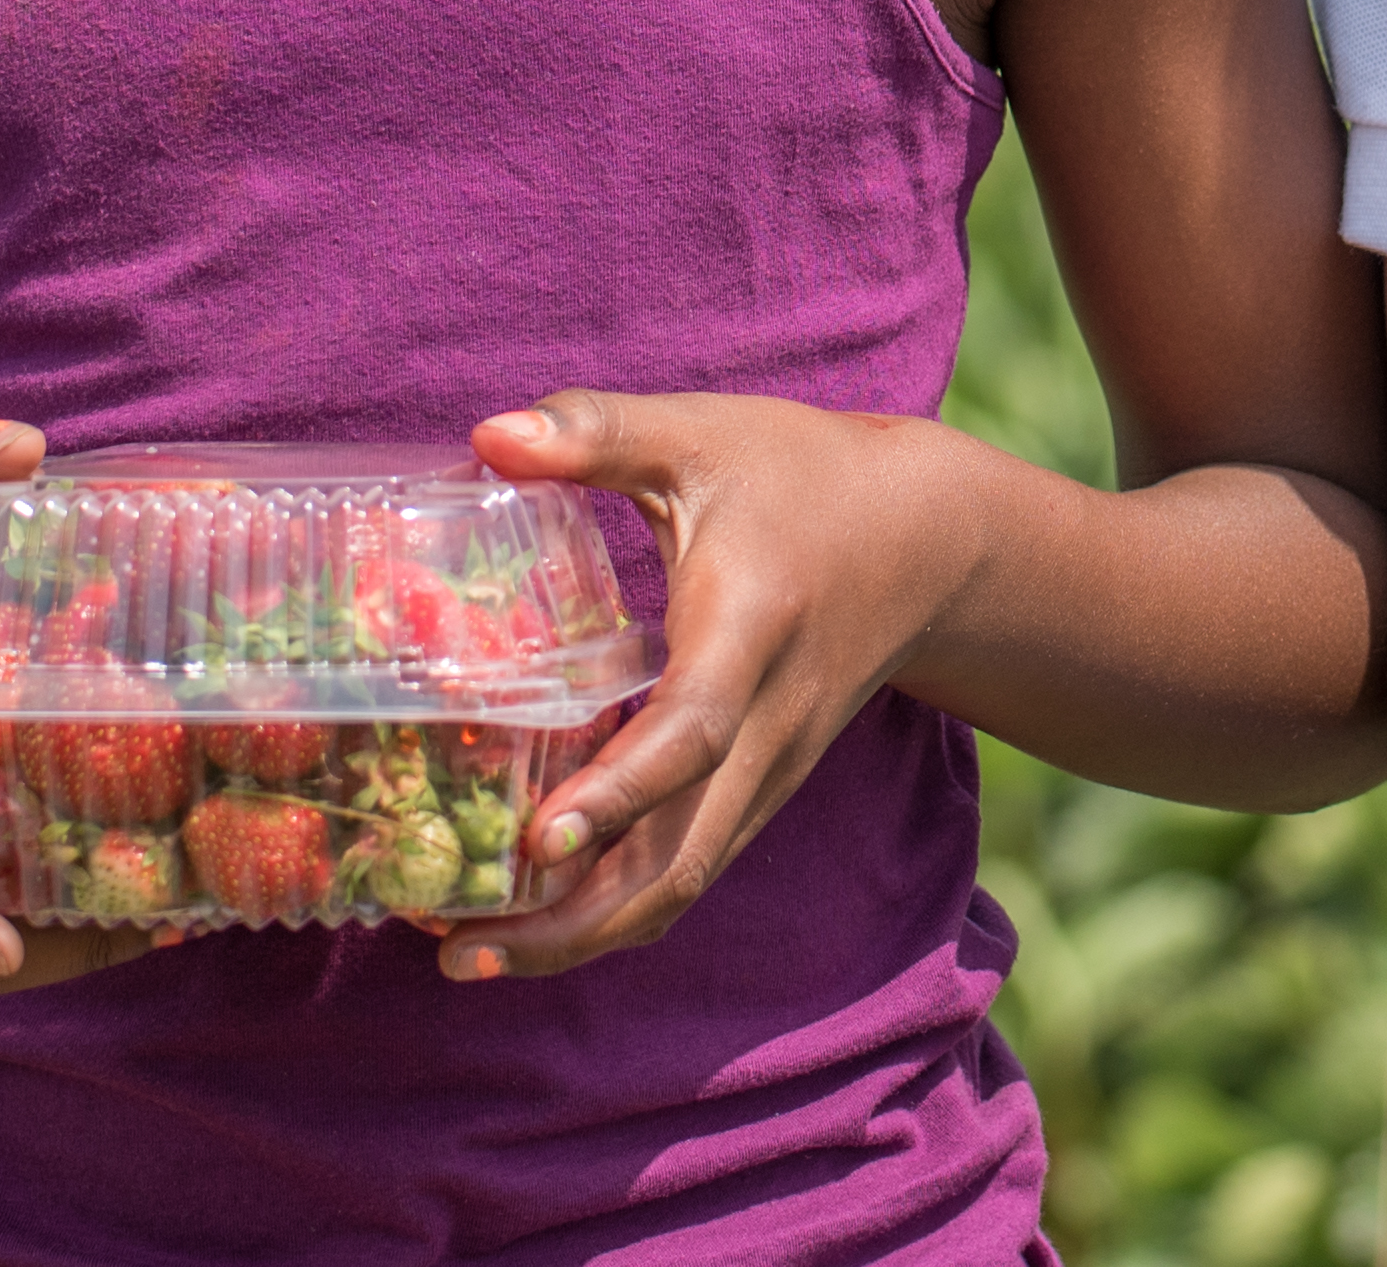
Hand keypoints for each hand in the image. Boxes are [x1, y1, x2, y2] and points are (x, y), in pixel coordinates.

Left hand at [430, 394, 986, 981]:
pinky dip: (611, 907)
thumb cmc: (803, 476)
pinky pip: (686, 868)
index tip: (539, 840)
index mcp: (750, 632)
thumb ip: (596, 432)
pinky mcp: (758, 791)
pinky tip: (529, 912)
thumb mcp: (703, 436)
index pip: (691, 734)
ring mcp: (768, 773)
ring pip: (681, 884)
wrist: (931, 542)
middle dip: (571, 921)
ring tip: (467, 954)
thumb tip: (484, 434)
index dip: (616, 794)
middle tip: (455, 948)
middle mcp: (766, 728)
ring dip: (581, 935)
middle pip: (679, 860)